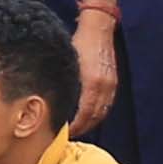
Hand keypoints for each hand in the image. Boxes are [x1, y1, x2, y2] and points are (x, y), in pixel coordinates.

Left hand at [72, 13, 122, 135]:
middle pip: (95, 117)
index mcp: (92, 83)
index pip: (85, 114)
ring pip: (103, 112)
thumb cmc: (79, 42)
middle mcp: (104, 86)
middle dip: (83, 128)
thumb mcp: (67, 63)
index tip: (64, 133)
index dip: (75, 126)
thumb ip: (64, 82)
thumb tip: (50, 101)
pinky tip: (87, 116)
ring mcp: (111, 84)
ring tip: (77, 129)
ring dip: (91, 123)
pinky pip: (107, 104)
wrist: (98, 28)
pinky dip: (98, 113)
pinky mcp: (113, 82)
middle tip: (68, 135)